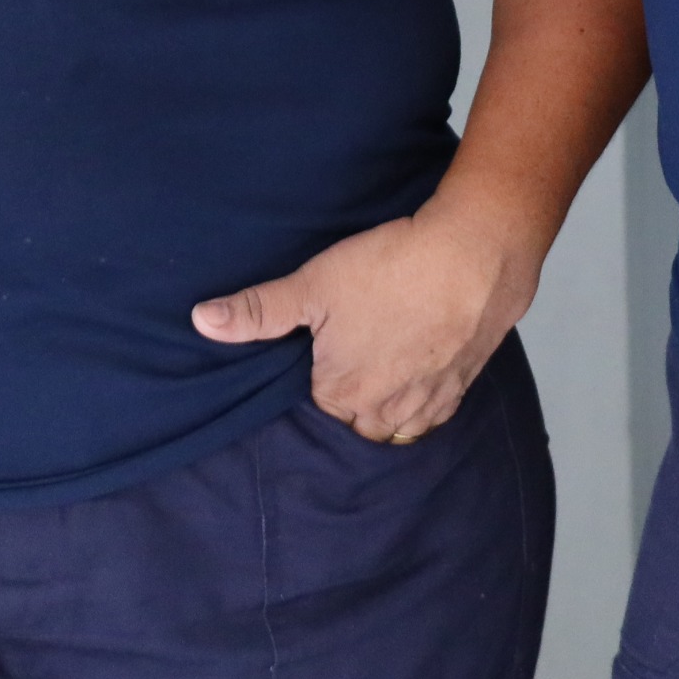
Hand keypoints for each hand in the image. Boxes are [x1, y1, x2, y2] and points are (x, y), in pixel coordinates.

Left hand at [190, 197, 545, 443]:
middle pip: (356, 423)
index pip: (315, 407)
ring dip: (387, 407)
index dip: (317, 378)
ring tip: (382, 368)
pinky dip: (423, 402)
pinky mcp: (463, 386)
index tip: (323, 352)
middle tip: (352, 359)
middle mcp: (385, 410)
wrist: (475, 253)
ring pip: (397, 425)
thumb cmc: (392, 268)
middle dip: (351, 401)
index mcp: (341, 393)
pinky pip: (435, 414)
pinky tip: (419, 371)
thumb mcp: (312, 284)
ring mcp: (429, 402)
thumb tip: (202, 321)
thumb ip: (257, 311)